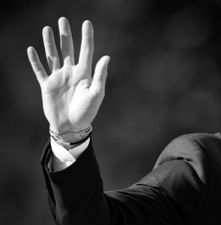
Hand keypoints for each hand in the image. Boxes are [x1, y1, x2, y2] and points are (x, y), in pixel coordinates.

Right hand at [27, 17, 109, 132]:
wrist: (71, 126)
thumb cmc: (87, 111)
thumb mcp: (96, 93)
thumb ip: (100, 75)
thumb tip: (107, 57)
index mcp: (84, 73)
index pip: (86, 50)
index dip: (87, 37)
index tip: (87, 23)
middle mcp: (71, 72)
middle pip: (68, 49)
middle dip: (65, 35)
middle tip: (62, 20)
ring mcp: (59, 78)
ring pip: (53, 56)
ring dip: (49, 43)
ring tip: (47, 29)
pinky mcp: (47, 85)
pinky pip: (40, 70)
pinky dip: (35, 61)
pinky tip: (32, 50)